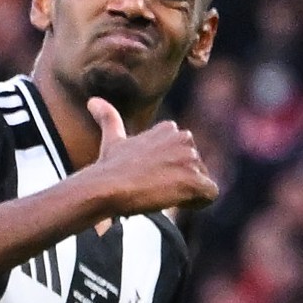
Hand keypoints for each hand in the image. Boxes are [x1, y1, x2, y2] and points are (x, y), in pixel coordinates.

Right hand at [81, 98, 217, 218]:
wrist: (108, 187)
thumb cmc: (110, 167)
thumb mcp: (112, 139)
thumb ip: (108, 118)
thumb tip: (92, 100)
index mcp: (169, 130)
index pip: (183, 154)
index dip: (169, 168)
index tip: (150, 176)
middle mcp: (185, 139)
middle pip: (194, 168)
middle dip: (179, 179)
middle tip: (153, 187)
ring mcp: (191, 159)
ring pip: (200, 182)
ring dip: (184, 192)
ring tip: (159, 194)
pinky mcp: (195, 181)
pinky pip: (209, 195)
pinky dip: (197, 202)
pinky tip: (173, 202)